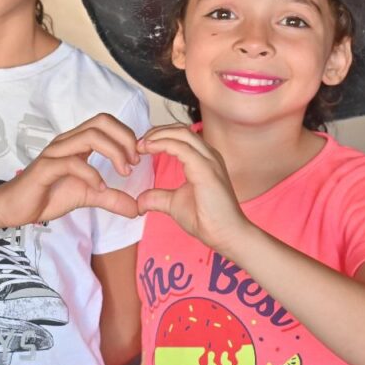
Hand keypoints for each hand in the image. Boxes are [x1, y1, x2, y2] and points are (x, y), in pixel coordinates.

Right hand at [0, 113, 140, 227]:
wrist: (13, 207)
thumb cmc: (47, 195)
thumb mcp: (87, 196)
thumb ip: (111, 198)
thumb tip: (137, 209)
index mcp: (77, 142)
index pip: (106, 122)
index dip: (127, 135)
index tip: (138, 158)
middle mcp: (67, 141)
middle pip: (101, 122)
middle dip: (125, 139)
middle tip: (133, 163)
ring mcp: (55, 153)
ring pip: (90, 136)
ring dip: (114, 153)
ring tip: (123, 173)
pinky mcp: (45, 169)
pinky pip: (72, 163)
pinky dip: (92, 174)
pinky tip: (99, 188)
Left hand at [136, 124, 249, 248]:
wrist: (225, 235)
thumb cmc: (207, 219)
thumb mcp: (174, 204)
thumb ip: (157, 198)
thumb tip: (139, 201)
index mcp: (204, 160)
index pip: (181, 136)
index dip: (159, 136)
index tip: (141, 147)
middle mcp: (209, 155)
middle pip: (181, 129)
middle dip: (157, 131)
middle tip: (138, 143)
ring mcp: (210, 160)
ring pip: (182, 133)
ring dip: (158, 135)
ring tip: (141, 145)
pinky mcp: (206, 169)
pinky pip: (182, 148)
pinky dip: (163, 144)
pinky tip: (149, 149)